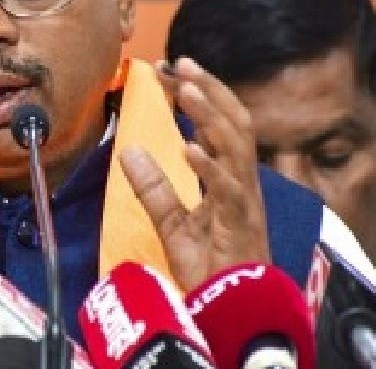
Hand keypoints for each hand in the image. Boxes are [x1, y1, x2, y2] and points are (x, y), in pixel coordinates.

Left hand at [120, 57, 269, 291]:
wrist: (232, 313)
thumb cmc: (211, 270)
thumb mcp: (172, 223)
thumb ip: (154, 188)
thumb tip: (130, 151)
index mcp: (229, 179)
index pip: (217, 125)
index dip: (198, 95)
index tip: (169, 70)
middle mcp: (243, 183)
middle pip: (235, 123)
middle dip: (210, 90)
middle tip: (181, 62)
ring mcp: (245, 202)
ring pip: (236, 147)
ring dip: (210, 115)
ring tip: (186, 90)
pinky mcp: (241, 226)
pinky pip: (229, 190)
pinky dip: (210, 167)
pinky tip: (190, 149)